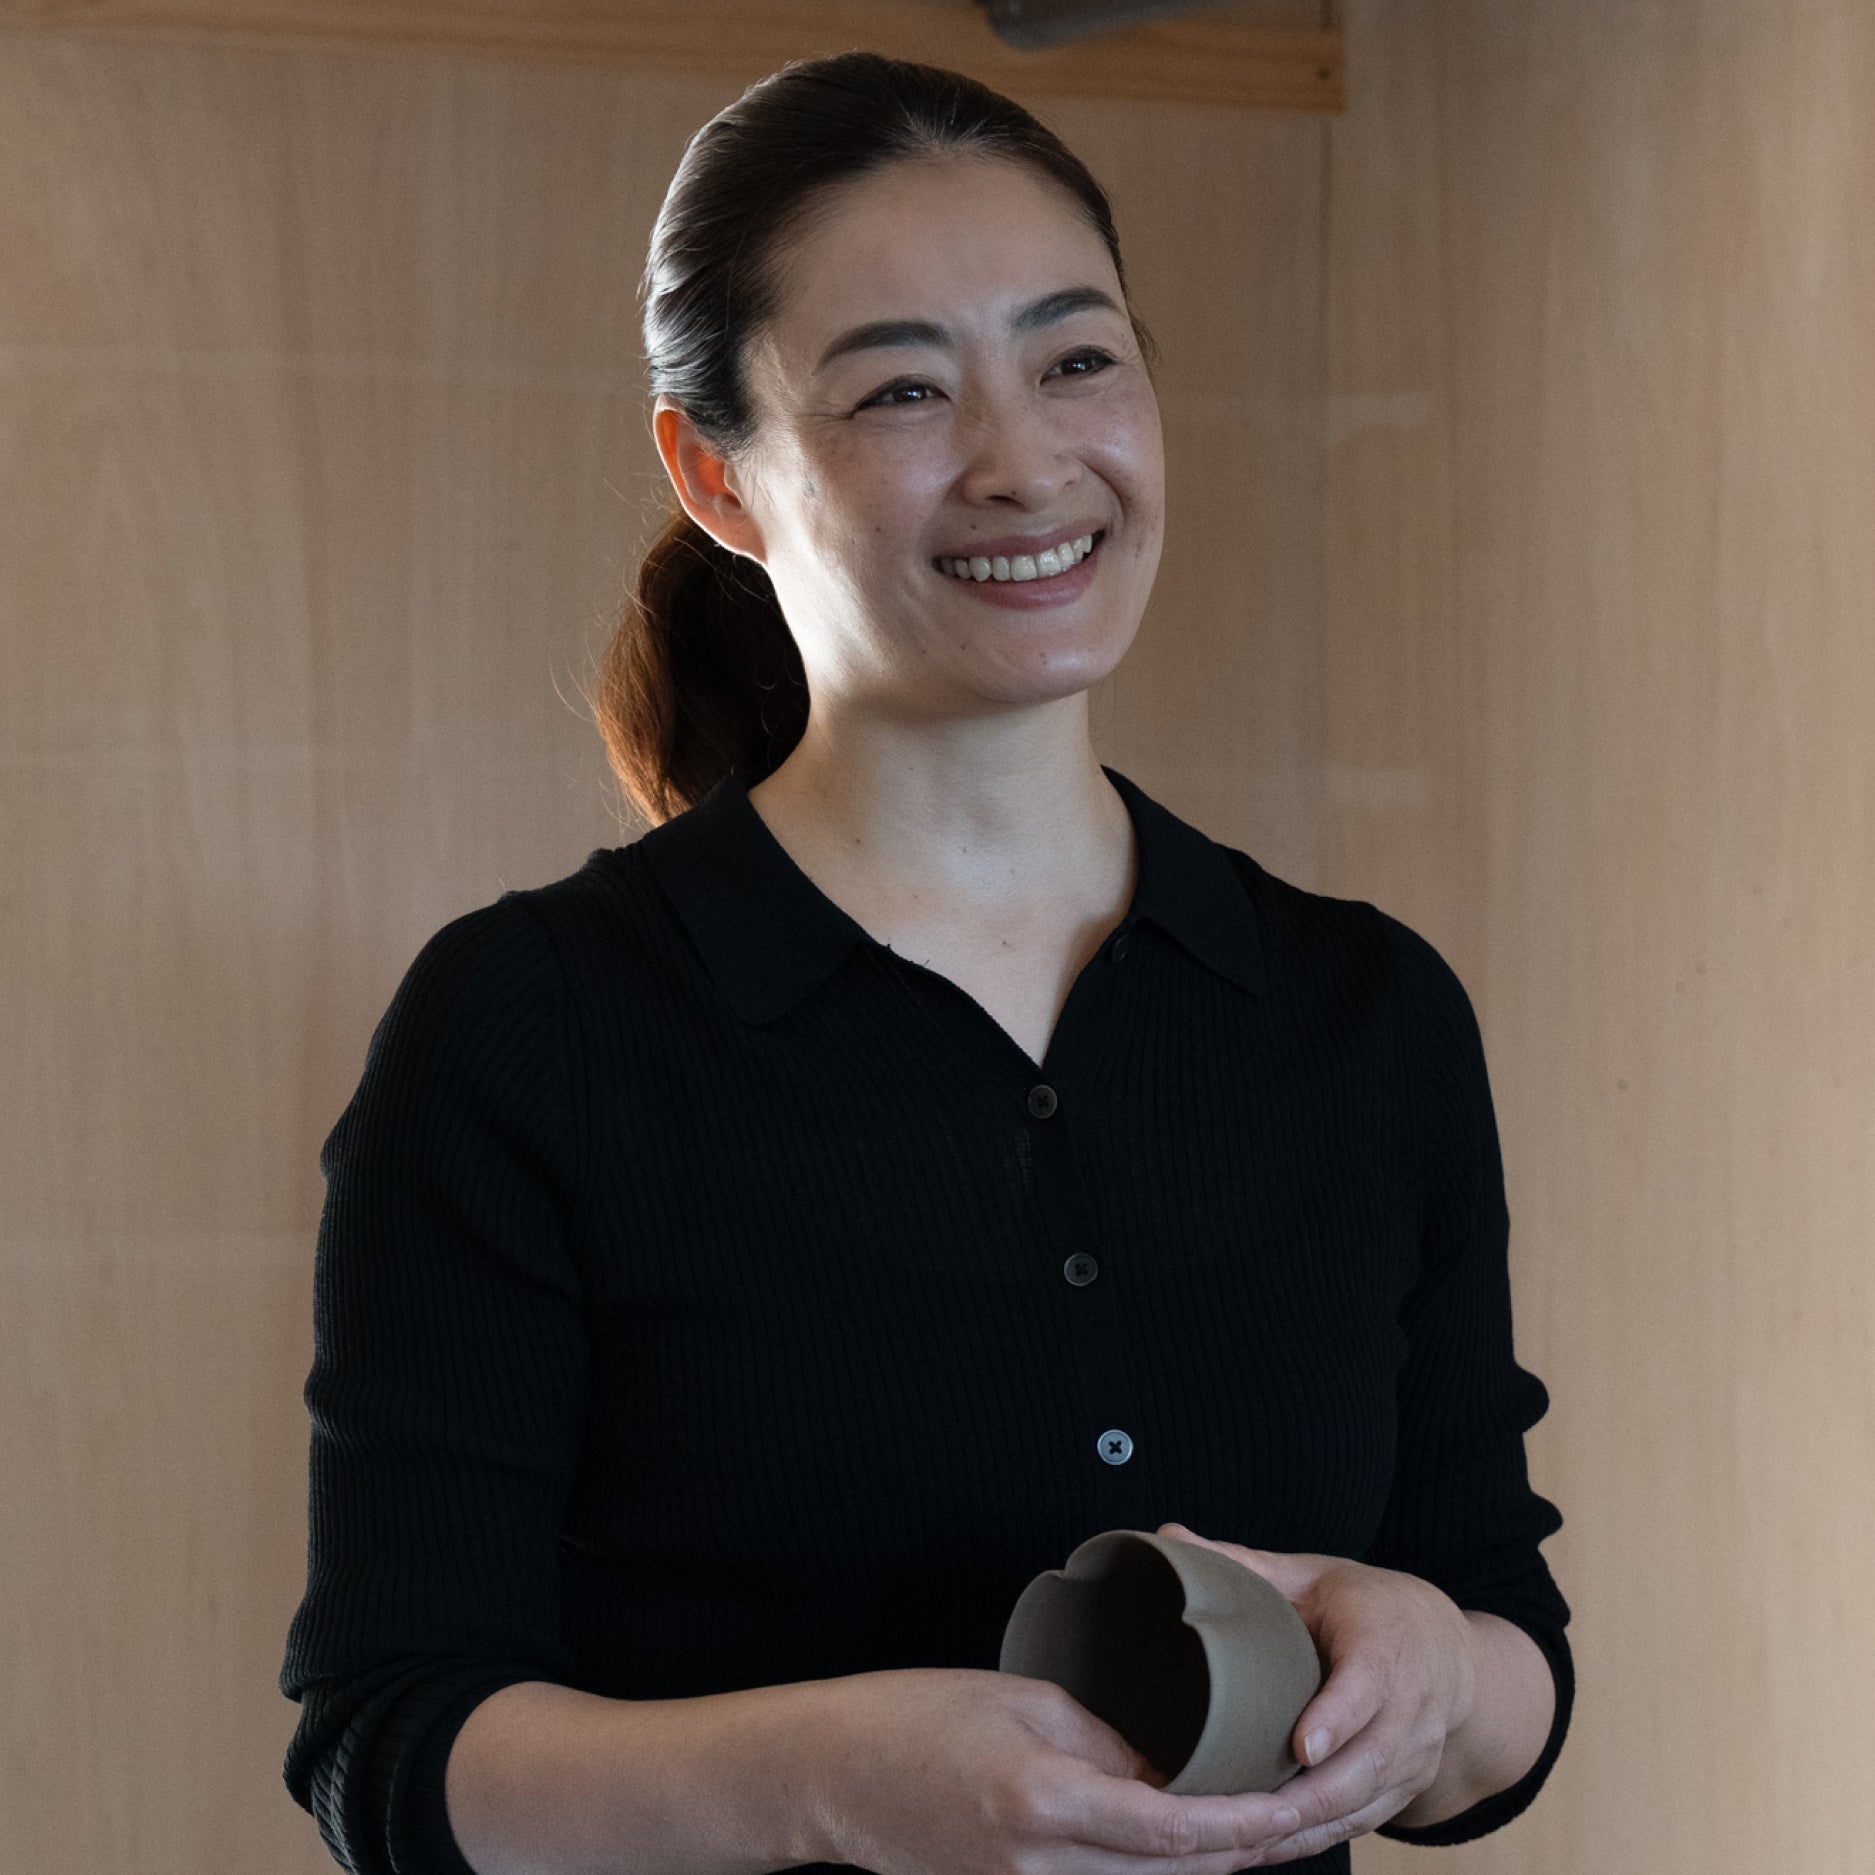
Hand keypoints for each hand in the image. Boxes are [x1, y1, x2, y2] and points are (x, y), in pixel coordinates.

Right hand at [801, 1665, 1313, 1874]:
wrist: (829, 1773)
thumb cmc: (912, 1717)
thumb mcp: (1019, 1700)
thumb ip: (1103, 1738)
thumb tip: (1165, 1771)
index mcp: (1047, 1803)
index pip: (1174, 1829)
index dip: (1244, 1821)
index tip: (1291, 1801)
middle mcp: (1042, 1868)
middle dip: (1241, 1850)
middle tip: (1298, 1814)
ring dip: (1201, 1863)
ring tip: (1254, 1823)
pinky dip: (1147, 1867)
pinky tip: (1175, 1839)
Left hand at [1155, 1523, 1477, 1863]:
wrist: (1449, 1653)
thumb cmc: (1369, 1607)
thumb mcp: (1314, 1574)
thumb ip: (1245, 1563)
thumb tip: (1170, 1538)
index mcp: (1386, 1643)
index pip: (1369, 1687)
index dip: (1337, 1719)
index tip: (1300, 1747)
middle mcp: (1410, 1709)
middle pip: (1366, 1764)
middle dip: (1307, 1796)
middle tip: (1241, 1812)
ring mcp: (1412, 1758)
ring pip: (1360, 1806)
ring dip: (1302, 1828)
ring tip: (1237, 1839)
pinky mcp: (1402, 1792)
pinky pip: (1357, 1826)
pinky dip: (1311, 1840)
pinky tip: (1259, 1849)